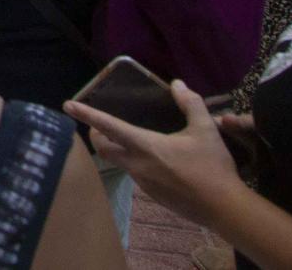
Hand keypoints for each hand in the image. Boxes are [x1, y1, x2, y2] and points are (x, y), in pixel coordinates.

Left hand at [65, 80, 247, 229]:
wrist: (224, 208)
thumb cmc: (212, 166)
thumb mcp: (205, 129)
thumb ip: (190, 103)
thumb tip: (178, 84)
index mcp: (145, 145)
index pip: (108, 126)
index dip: (87, 114)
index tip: (68, 105)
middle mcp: (137, 164)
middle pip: (103, 148)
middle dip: (97, 134)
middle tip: (101, 124)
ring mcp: (143, 183)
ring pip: (119, 162)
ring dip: (117, 149)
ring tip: (132, 139)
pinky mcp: (153, 195)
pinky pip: (136, 174)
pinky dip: (135, 163)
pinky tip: (156, 161)